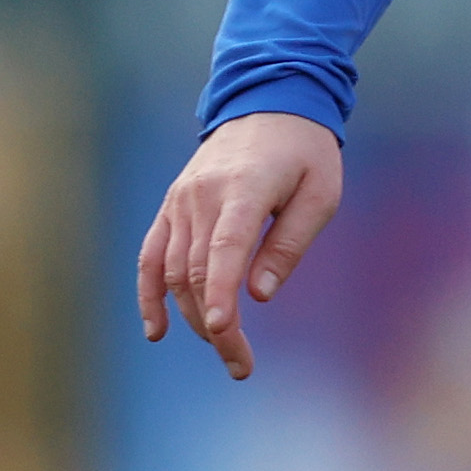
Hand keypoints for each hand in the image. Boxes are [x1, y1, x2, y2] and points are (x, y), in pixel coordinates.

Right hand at [136, 112, 344, 379]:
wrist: (269, 104)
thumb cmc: (306, 154)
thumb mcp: (320, 194)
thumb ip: (290, 244)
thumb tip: (260, 295)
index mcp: (243, 190)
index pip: (223, 250)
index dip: (220, 293)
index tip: (225, 331)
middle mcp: (201, 198)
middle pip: (196, 272)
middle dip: (216, 325)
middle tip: (242, 365)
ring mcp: (179, 202)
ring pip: (171, 271)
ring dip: (191, 317)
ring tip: (223, 351)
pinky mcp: (171, 207)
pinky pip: (150, 255)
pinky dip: (149, 294)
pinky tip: (158, 330)